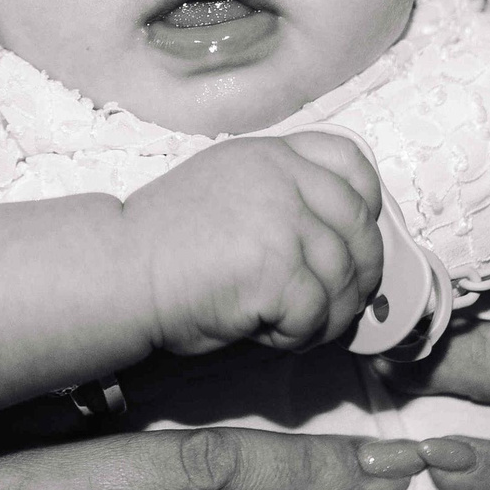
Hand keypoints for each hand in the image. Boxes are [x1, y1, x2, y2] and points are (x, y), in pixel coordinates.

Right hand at [124, 131, 384, 356]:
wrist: (121, 269)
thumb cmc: (166, 243)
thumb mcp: (228, 187)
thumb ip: (281, 194)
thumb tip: (340, 242)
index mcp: (271, 155)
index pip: (351, 164)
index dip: (367, 206)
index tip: (358, 239)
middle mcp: (282, 177)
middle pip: (359, 228)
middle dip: (359, 275)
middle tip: (339, 305)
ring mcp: (282, 220)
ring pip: (343, 278)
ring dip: (328, 315)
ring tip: (294, 327)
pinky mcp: (276, 268)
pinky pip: (316, 312)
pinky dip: (299, 334)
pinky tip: (270, 333)